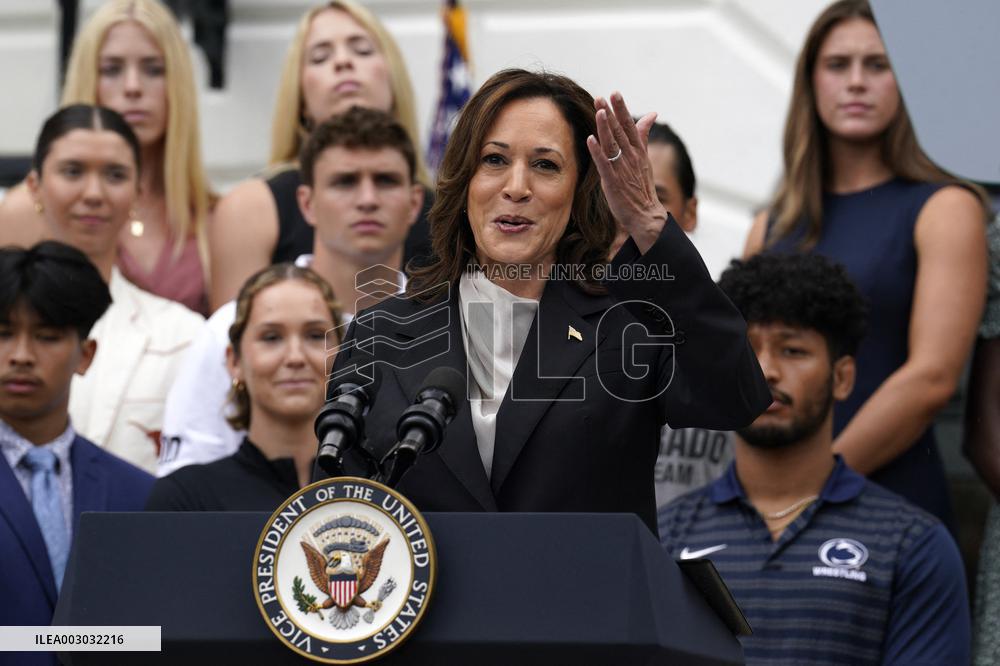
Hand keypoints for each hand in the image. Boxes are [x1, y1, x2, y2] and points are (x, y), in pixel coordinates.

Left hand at [586, 92, 666, 253]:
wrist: (646, 214)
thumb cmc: (641, 187)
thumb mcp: (644, 157)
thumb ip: (643, 135)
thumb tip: (651, 114)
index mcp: (638, 151)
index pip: (630, 126)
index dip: (622, 109)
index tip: (615, 94)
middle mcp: (631, 157)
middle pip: (620, 131)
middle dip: (611, 113)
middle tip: (601, 97)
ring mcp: (622, 169)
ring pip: (612, 144)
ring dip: (605, 127)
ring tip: (599, 111)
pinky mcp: (613, 181)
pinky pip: (604, 163)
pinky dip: (597, 151)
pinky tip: (590, 139)